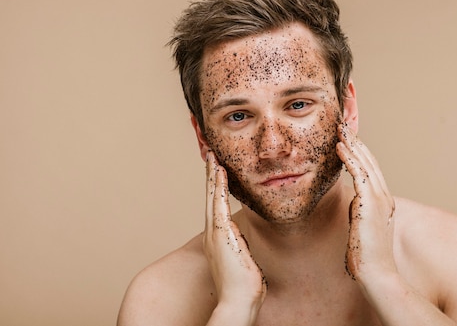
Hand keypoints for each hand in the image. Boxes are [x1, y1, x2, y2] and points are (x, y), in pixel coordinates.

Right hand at [203, 152, 266, 308]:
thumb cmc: (244, 287)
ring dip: (213, 176)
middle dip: (211, 177)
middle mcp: (213, 234)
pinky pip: (219, 203)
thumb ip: (242, 248)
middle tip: (211, 157)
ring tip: (214, 157)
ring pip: (212, 197)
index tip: (219, 173)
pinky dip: (219, 186)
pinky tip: (220, 172)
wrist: (238, 301)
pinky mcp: (220, 233)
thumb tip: (244, 241)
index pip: (217, 208)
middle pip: (211, 198)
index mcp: (219, 240)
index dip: (217, 189)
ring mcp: (215, 233)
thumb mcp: (244, 261)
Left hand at [336, 123, 396, 282]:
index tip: (348, 139)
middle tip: (343, 125)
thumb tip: (354, 202)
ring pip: (365, 163)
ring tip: (340, 129)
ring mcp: (380, 199)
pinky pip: (359, 173)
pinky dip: (349, 157)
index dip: (360, 152)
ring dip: (352, 144)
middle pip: (370, 161)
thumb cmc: (366, 257)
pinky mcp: (370, 202)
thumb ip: (360, 212)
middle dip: (356, 142)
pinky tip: (339, 146)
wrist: (377, 274)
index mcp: (384, 203)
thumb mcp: (363, 228)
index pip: (372, 171)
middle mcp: (384, 197)